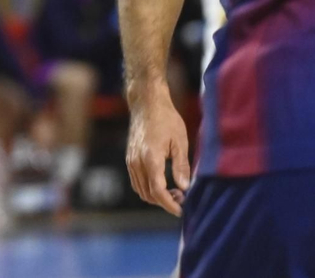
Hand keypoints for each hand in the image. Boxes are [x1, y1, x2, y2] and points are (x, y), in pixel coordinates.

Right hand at [126, 89, 190, 216]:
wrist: (146, 104)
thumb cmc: (166, 119)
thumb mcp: (180, 141)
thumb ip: (181, 166)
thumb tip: (185, 188)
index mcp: (150, 158)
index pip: (158, 190)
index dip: (170, 204)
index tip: (182, 211)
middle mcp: (136, 162)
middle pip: (148, 194)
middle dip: (165, 201)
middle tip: (183, 196)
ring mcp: (130, 160)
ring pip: (140, 190)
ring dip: (156, 196)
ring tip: (175, 191)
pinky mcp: (129, 158)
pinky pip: (136, 181)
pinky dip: (148, 188)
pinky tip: (163, 183)